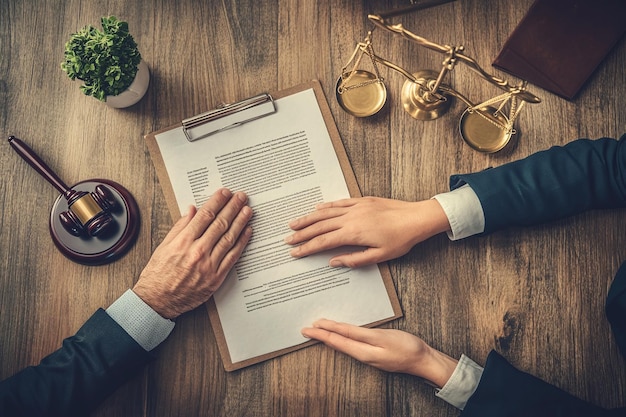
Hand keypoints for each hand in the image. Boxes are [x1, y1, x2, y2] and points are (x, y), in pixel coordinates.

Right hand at [133, 188, 252, 318]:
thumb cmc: (158, 274)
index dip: (217, 201)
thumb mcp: (164, 246)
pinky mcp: (216, 277)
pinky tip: (247, 231)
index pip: (205, 215)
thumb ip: (180, 227)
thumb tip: (192, 210)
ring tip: (248, 210)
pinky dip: (241, 242)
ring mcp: (209, 265)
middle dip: (232, 207)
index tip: (225, 193)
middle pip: (220, 224)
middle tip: (241, 196)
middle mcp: (198, 252)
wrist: (158, 301)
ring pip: (229, 238)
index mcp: (183, 242)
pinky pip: (232, 256)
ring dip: (241, 222)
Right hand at [285, 197, 449, 267]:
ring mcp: (356, 207)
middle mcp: (351, 218)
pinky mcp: (362, 200)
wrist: (417, 218)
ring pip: (326, 213)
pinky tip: (317, 208)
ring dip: (308, 219)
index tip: (295, 252)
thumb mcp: (380, 256)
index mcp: (353, 234)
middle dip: (302, 234)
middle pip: (320, 227)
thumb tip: (333, 262)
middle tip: (288, 239)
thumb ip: (354, 260)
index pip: (323, 242)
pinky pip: (339, 202)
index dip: (307, 247)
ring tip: (294, 223)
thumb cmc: (401, 239)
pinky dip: (326, 206)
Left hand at [301, 319, 457, 387]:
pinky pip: (352, 347)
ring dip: (329, 338)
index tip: (310, 327)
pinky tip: (339, 337)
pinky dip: (342, 340)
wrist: (423, 361)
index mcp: (364, 351)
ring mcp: (368, 357)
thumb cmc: (407, 348)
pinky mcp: (374, 355)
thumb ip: (362, 335)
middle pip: (337, 344)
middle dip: (321, 336)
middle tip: (305, 330)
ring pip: (343, 346)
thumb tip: (342, 332)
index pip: (339, 339)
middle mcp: (363, 355)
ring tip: (317, 332)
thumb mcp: (383, 338)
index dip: (324, 331)